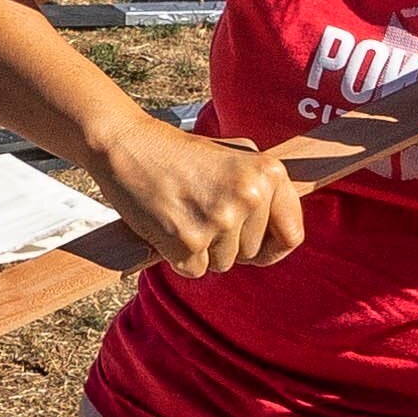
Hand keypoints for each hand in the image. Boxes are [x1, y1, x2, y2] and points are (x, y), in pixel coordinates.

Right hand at [86, 117, 312, 274]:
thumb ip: (264, 187)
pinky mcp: (188, 242)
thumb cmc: (178, 152)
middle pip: (253, 253)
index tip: (256, 247)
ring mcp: (219, 220)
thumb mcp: (236, 154)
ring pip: (224, 264)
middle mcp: (249, 197)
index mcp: (268, 173)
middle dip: (228, 244)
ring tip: (182, 215)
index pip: (292, 234)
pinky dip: (179, 257)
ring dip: (203, 250)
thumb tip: (286, 229)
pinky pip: (195, 270)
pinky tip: (167, 228)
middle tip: (200, 213)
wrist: (125, 145)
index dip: (273, 247)